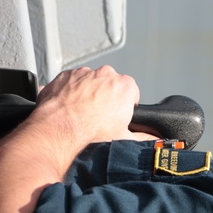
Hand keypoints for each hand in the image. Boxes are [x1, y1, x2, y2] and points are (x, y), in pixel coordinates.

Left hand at [35, 66, 156, 143]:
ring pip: (90, 82)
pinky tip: (69, 108)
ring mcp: (84, 73)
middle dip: (107, 97)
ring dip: (88, 93)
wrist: (58, 130)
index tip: (117, 115)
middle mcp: (105, 74)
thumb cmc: (90, 132)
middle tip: (99, 116)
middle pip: (111, 84)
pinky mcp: (65, 75)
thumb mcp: (125, 138)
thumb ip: (145, 137)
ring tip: (82, 113)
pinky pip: (71, 82)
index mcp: (125, 86)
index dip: (125, 105)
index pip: (131, 92)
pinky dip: (71, 92)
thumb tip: (154, 139)